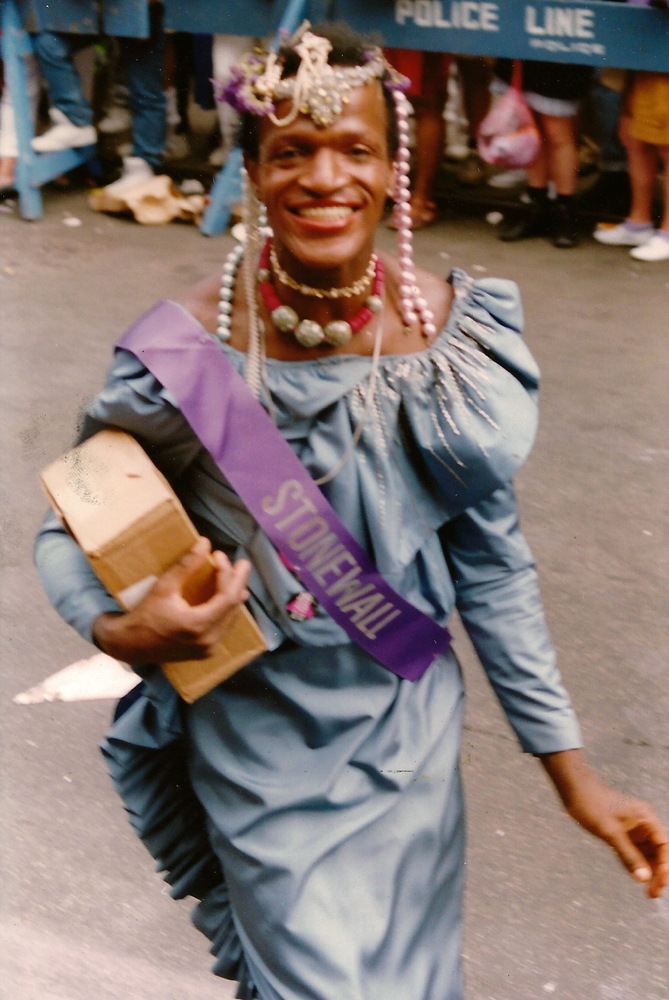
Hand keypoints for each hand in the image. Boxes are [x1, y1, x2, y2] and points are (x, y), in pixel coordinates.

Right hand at [93, 537, 250, 664]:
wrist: (130, 645)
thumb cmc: (145, 615)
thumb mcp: (164, 587)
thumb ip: (186, 565)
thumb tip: (205, 542)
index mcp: (199, 625)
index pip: (227, 597)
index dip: (229, 574)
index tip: (221, 555)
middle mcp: (209, 641)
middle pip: (233, 607)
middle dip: (237, 582)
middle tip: (239, 563)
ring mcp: (208, 649)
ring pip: (230, 617)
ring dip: (233, 595)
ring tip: (234, 575)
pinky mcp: (205, 652)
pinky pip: (223, 626)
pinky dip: (226, 608)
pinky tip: (226, 596)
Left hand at [541, 750, 668, 898]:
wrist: (574, 790)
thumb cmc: (592, 805)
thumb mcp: (610, 833)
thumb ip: (628, 856)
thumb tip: (644, 878)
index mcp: (646, 818)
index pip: (664, 845)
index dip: (666, 865)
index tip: (660, 881)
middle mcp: (644, 824)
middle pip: (659, 852)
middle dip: (659, 873)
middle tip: (653, 893)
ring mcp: (634, 830)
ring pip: (648, 855)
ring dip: (649, 872)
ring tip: (649, 893)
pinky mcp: (623, 834)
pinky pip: (635, 853)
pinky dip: (637, 866)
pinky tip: (636, 878)